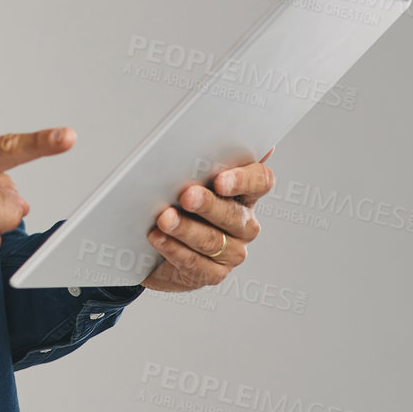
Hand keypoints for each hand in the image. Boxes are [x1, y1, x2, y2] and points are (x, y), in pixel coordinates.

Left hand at [141, 150, 275, 292]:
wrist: (152, 243)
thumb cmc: (175, 200)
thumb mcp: (187, 177)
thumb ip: (206, 159)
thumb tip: (233, 138)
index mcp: (244, 192)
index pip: (260, 181)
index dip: (243, 180)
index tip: (220, 179)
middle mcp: (244, 222)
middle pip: (234, 214)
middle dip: (208, 205)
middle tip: (186, 196)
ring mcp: (231, 251)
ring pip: (214, 241)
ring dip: (187, 229)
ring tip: (163, 218)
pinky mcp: (213, 273)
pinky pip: (198, 264)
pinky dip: (176, 250)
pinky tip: (158, 239)